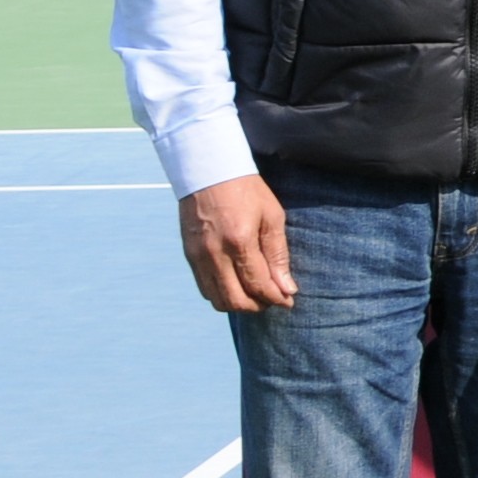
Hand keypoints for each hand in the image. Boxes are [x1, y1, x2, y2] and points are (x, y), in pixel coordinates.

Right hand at [179, 174, 294, 313]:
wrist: (208, 171)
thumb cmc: (246, 190)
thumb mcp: (272, 216)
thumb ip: (278, 254)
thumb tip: (286, 288)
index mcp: (239, 241)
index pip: (258, 284)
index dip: (276, 298)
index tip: (288, 300)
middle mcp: (214, 253)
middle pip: (235, 300)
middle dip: (258, 306)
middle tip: (272, 300)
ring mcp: (198, 256)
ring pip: (216, 299)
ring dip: (239, 304)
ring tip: (256, 294)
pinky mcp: (188, 255)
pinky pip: (204, 288)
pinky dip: (222, 294)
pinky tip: (237, 285)